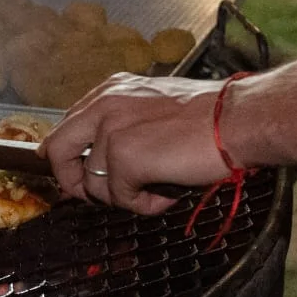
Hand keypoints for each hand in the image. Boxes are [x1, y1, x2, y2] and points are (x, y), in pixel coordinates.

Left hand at [42, 74, 234, 213]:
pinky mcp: (125, 157)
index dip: (69, 159)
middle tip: (100, 196)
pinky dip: (144, 205)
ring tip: (160, 188)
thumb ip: (123, 126)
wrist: (239, 118)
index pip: (66, 128)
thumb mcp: (154, 107)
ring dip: (126, 197)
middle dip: (73, 182)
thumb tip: (102, 162)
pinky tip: (168, 193)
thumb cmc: (210, 116)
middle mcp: (103, 105)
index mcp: (110, 91)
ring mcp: (111, 131)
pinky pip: (121, 198)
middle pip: (57, 153)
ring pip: (94, 185)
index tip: (78, 176)